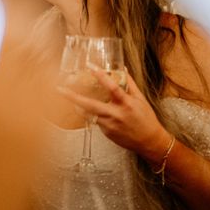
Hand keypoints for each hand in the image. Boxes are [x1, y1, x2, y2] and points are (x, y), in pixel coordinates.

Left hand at [56, 69, 171, 162]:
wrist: (149, 142)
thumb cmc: (146, 119)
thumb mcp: (140, 99)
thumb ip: (129, 84)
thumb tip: (122, 69)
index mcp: (126, 104)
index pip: (112, 87)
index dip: (101, 76)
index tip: (91, 67)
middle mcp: (115, 115)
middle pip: (90, 105)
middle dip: (73, 97)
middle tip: (59, 90)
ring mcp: (108, 125)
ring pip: (88, 113)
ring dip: (77, 104)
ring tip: (65, 95)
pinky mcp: (105, 132)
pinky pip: (94, 120)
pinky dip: (90, 113)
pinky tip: (88, 108)